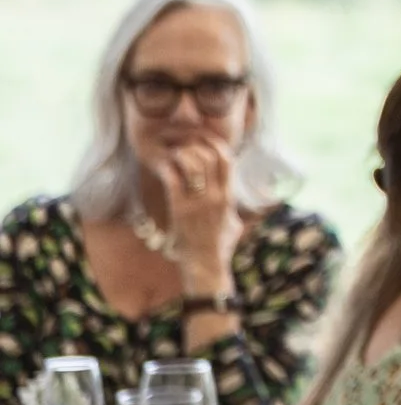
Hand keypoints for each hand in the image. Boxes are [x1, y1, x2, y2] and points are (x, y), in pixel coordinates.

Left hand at [159, 139, 242, 284]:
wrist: (206, 265)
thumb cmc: (220, 246)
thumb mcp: (235, 223)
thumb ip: (234, 207)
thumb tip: (233, 197)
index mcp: (229, 197)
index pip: (227, 160)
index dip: (216, 144)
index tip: (203, 139)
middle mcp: (216, 196)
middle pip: (210, 156)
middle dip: (195, 144)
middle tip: (182, 141)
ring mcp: (199, 203)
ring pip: (192, 164)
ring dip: (180, 154)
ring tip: (172, 152)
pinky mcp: (181, 210)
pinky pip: (174, 181)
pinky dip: (167, 169)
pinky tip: (161, 167)